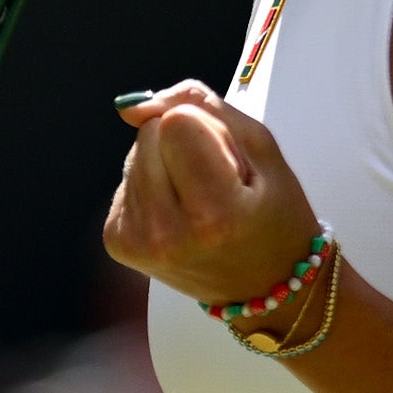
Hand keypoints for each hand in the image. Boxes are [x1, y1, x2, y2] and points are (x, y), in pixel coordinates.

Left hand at [103, 80, 322, 311]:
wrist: (264, 286)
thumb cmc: (274, 214)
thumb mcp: (261, 147)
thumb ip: (204, 106)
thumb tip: (132, 106)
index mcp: (215, 214)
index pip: (176, 121)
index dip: (206, 127)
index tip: (230, 163)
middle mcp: (167, 234)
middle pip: (150, 133)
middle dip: (181, 143)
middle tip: (216, 182)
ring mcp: (138, 242)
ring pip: (135, 154)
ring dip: (165, 164)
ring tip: (199, 200)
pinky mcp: (119, 243)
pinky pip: (125, 181)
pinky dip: (152, 187)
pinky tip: (178, 212)